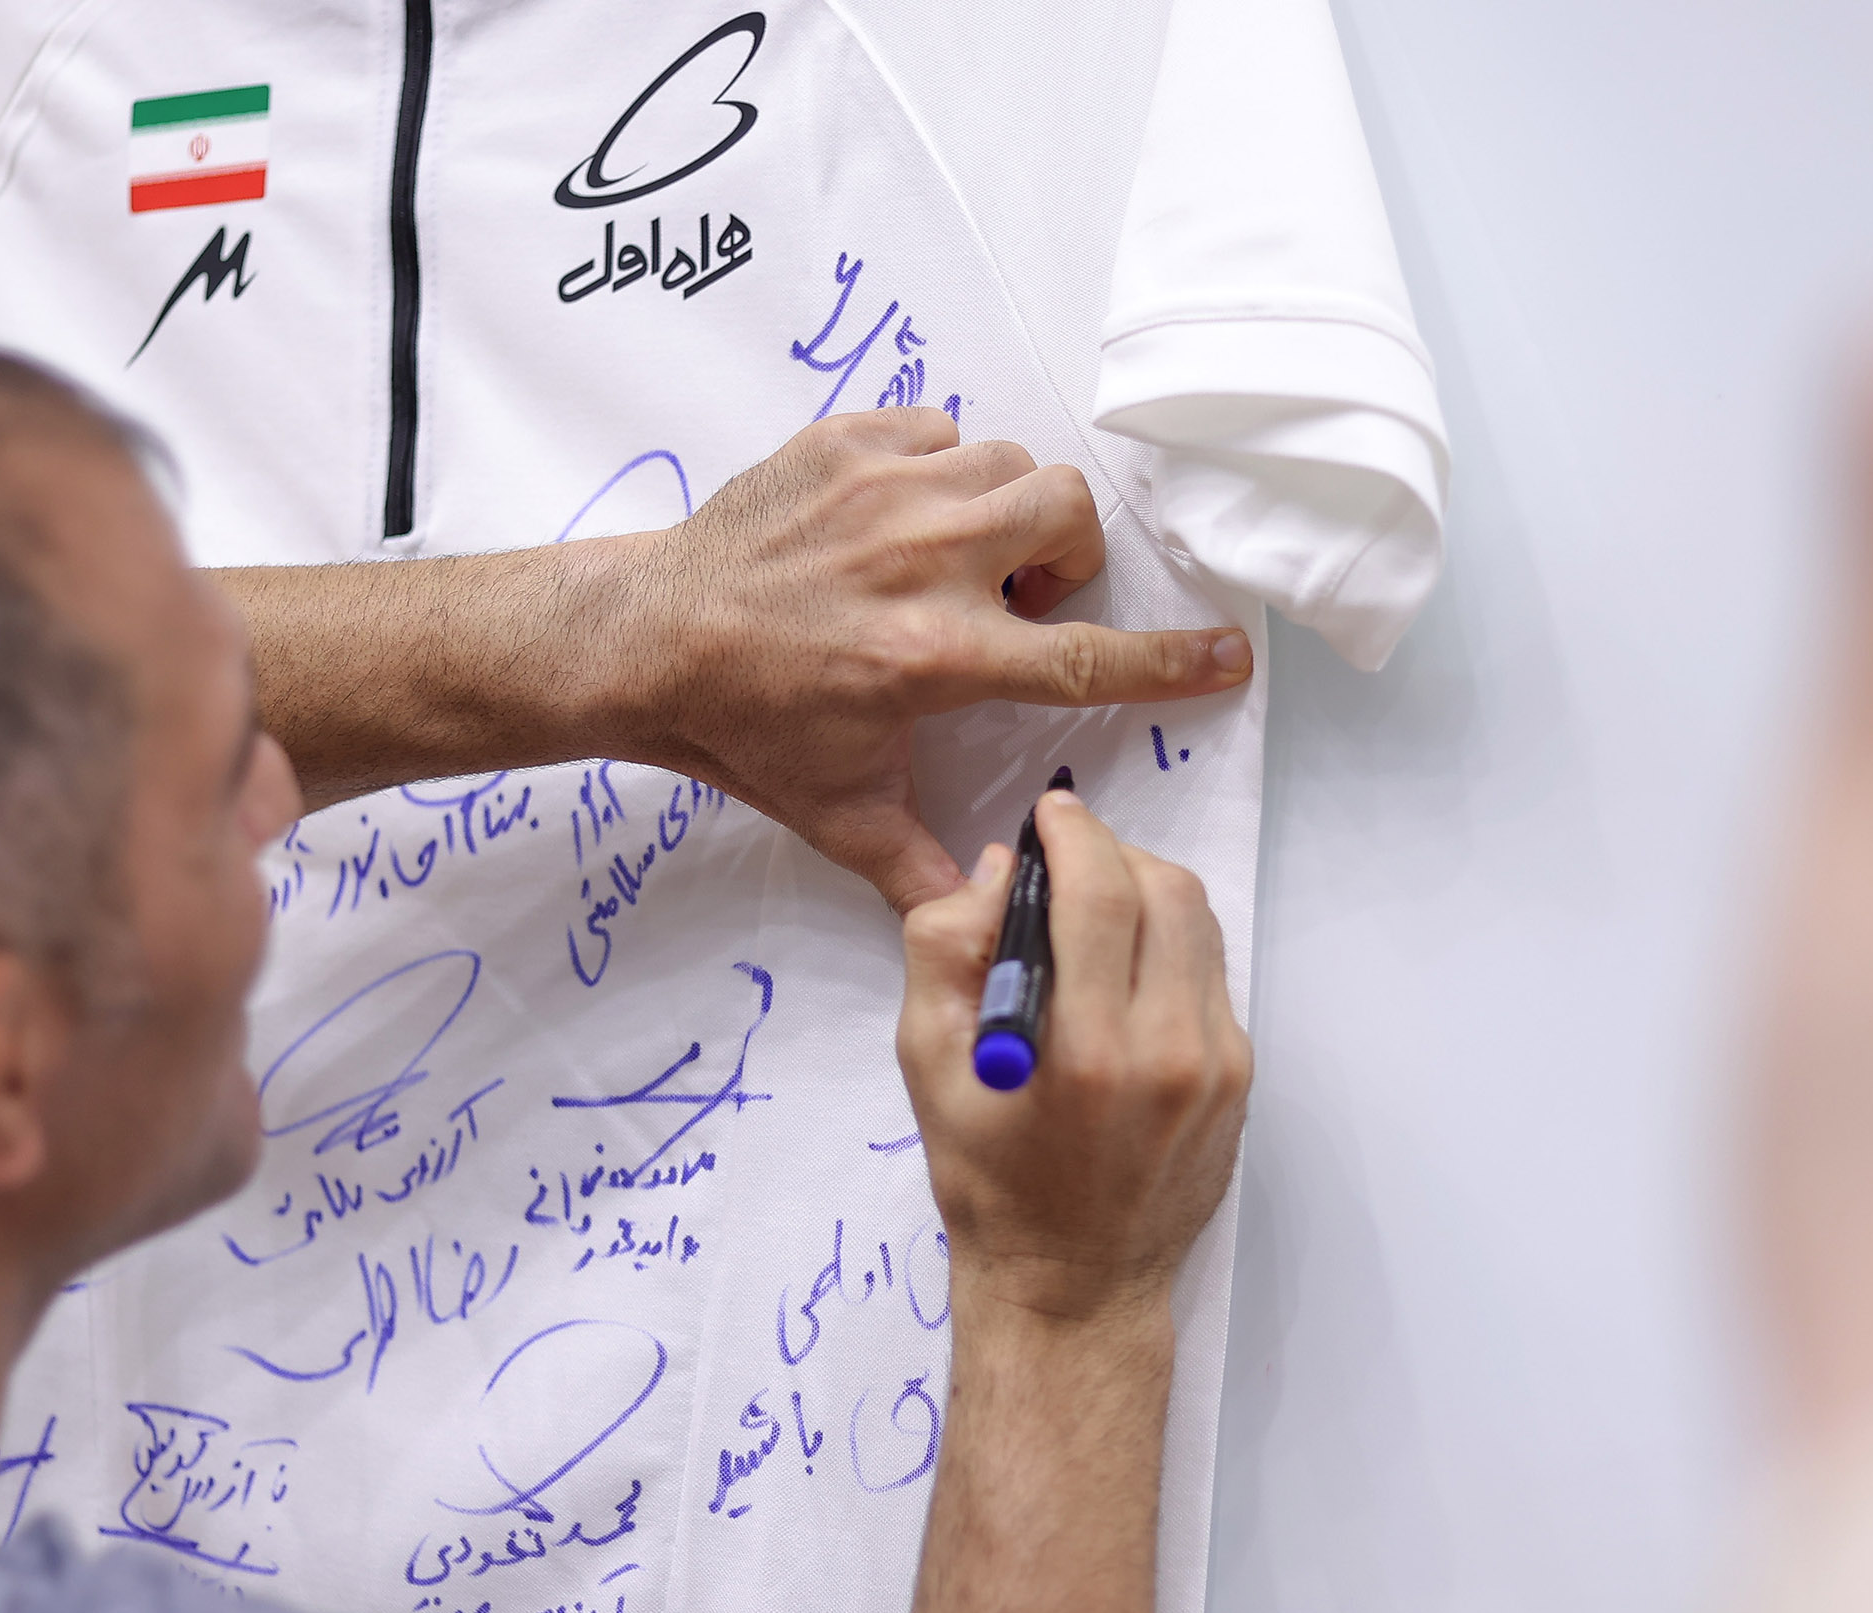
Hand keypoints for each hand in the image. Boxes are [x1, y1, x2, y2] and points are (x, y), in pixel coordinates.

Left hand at [613, 410, 1253, 912]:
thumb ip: (924, 873)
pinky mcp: (843, 443)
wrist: (645, 641)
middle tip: (1012, 597)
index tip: (1227, 652)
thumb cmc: (747, 727)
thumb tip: (983, 924)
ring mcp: (883, 490)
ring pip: (1008, 464)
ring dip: (1001, 511)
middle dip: (1064, 555)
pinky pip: (939, 428)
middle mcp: (922, 563)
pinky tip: (894, 520)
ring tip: (951, 559)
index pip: (1085, 657)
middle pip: (1066, 515)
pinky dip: (936, 468)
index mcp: (937, 657)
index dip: (1171, 660)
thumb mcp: (841, 815)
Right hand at [894, 788, 1251, 1326]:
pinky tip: (1122, 973)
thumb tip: (998, 870)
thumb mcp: (926, 1065)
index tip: (1049, 815)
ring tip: (1093, 908)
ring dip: (1146, 891)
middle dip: (1112, 853)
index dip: (1074, 833)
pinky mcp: (1241, 1079)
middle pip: (1165, 890)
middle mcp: (1171, 1052)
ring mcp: (1219, 1067)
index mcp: (1089, 1050)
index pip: (1101, 891)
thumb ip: (947, 949)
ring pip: (1199, 924)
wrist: (1073, 1285)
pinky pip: (1209, 975)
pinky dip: (1167, 947)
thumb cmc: (988, 1183)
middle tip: (1064, 859)